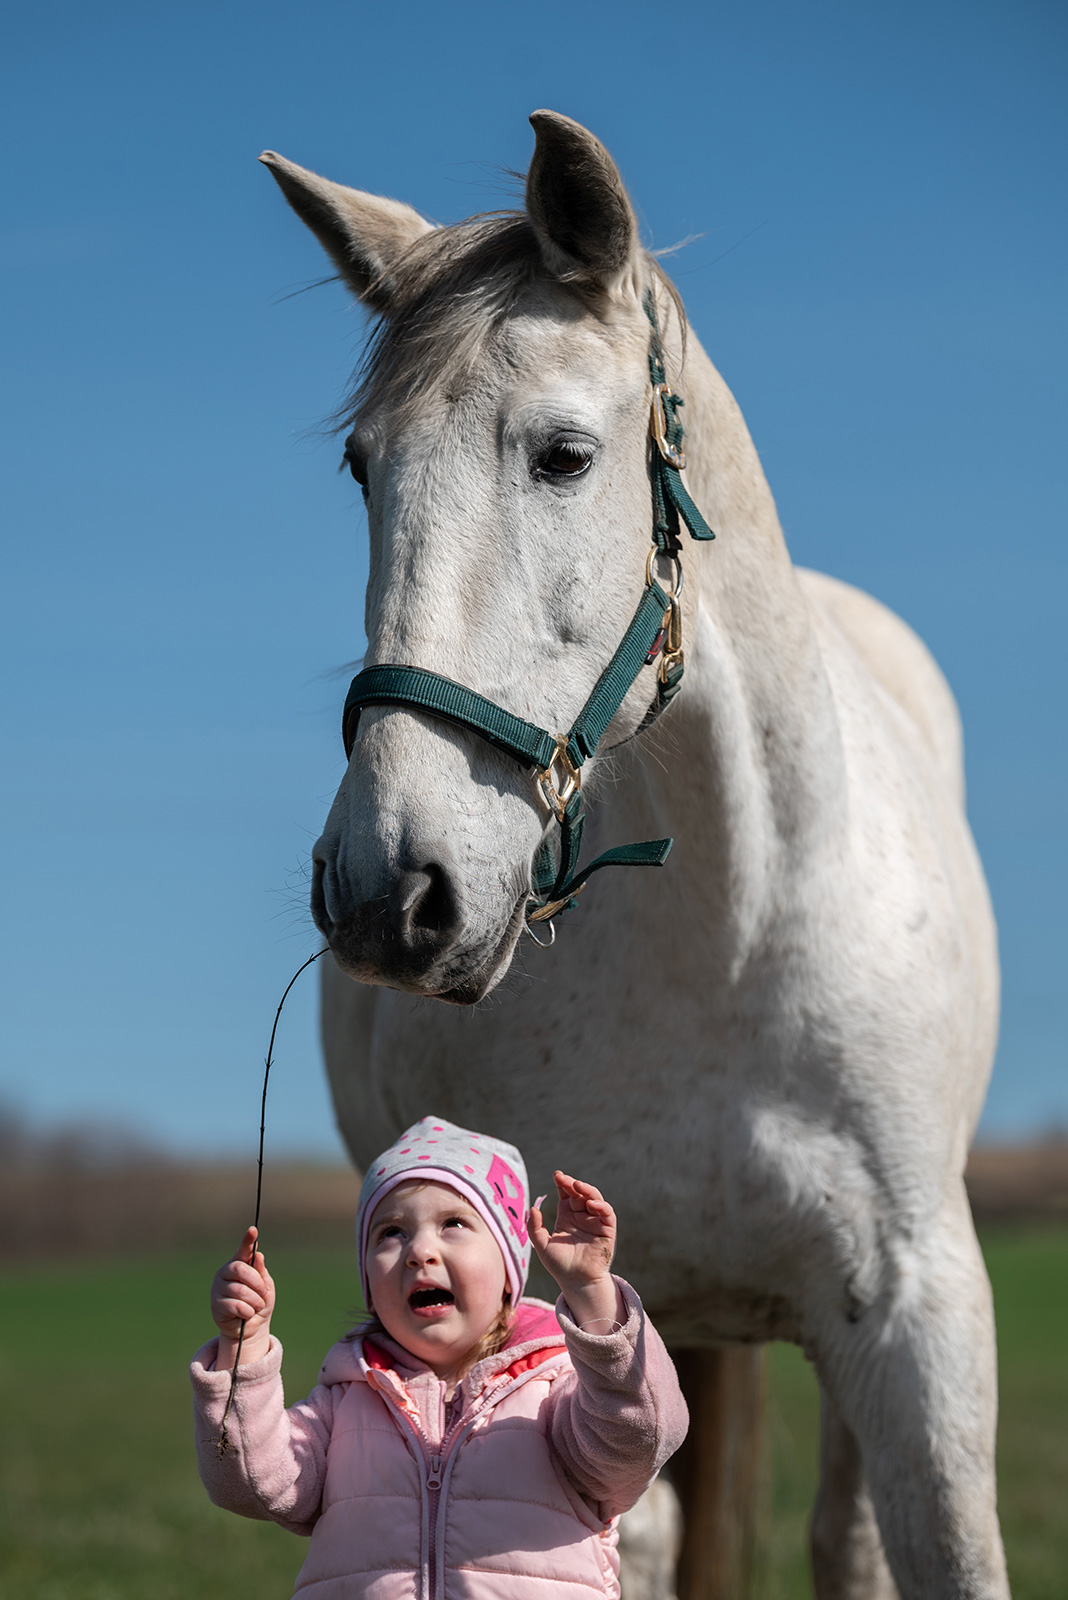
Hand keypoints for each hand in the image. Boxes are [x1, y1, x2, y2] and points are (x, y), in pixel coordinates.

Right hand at [210, 1226, 274, 1365]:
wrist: (251, 1328)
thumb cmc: (259, 1303)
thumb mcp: (266, 1287)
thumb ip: (261, 1273)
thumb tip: (259, 1255)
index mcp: (239, 1265)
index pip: (244, 1250)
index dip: (248, 1240)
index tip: (253, 1230)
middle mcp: (225, 1273)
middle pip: (241, 1269)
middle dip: (257, 1283)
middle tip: (263, 1294)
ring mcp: (218, 1289)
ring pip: (240, 1290)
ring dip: (255, 1301)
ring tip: (256, 1307)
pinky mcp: (216, 1306)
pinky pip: (236, 1306)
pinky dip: (247, 1312)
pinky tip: (246, 1315)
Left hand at [530, 1172, 624, 1332]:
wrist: (575, 1282)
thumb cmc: (559, 1265)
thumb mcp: (542, 1245)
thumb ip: (534, 1227)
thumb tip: (533, 1208)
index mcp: (567, 1216)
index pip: (566, 1194)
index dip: (563, 1183)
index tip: (556, 1175)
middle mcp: (581, 1216)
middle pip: (579, 1193)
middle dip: (572, 1183)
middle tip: (563, 1178)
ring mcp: (595, 1221)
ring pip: (594, 1198)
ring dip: (587, 1190)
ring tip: (577, 1185)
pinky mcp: (607, 1230)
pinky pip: (606, 1213)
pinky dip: (601, 1205)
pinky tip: (591, 1203)